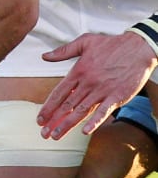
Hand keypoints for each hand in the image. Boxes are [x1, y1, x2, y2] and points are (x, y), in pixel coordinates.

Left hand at [37, 32, 157, 138]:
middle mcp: (88, 83)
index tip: (40, 118)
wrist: (138, 48)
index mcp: (78, 72)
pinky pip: (104, 111)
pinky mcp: (117, 96)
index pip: (58, 93)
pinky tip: (85, 131)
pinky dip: (94, 121)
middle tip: (43, 133)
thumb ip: (63, 51)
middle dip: (54, 120)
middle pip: (67, 105)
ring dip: (68, 124)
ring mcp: (102, 90)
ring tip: (56, 135)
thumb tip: (44, 56)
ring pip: (81, 111)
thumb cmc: (111, 44)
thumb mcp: (84, 42)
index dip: (48, 107)